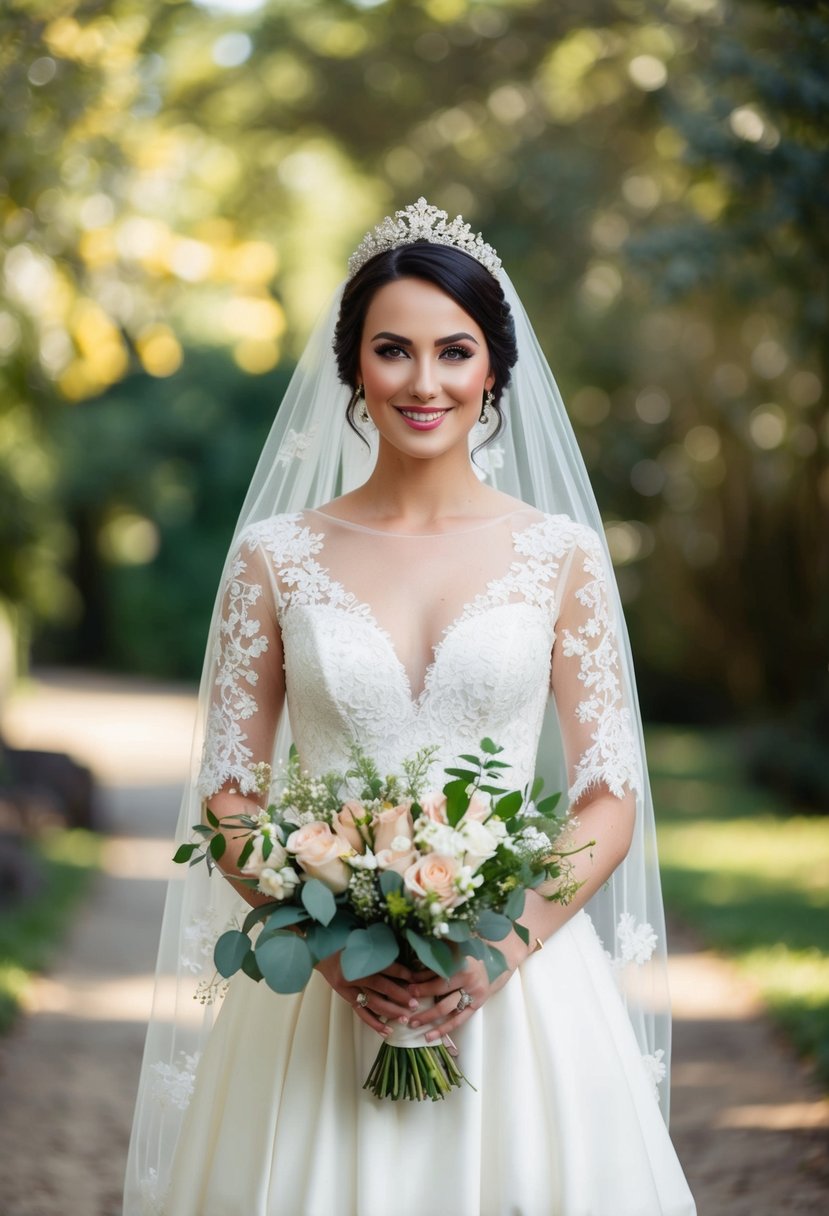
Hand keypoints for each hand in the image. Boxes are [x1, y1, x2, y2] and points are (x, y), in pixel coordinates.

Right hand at [315, 952, 431, 1036]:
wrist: (320, 951)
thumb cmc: (345, 943)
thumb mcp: (360, 941)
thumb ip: (378, 950)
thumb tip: (402, 959)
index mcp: (358, 957)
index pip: (383, 965)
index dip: (400, 972)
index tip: (415, 978)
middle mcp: (353, 974)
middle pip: (379, 986)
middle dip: (399, 995)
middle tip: (415, 1003)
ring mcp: (347, 987)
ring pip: (371, 1002)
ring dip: (390, 1012)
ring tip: (405, 1018)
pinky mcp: (345, 997)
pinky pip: (361, 1013)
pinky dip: (374, 1023)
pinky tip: (386, 1031)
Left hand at [404, 931, 532, 1041]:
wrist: (501, 957)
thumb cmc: (473, 948)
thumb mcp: (456, 946)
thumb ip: (437, 954)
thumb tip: (413, 963)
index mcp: (462, 962)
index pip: (436, 976)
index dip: (419, 982)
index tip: (405, 986)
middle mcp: (469, 979)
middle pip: (439, 992)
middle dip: (420, 1000)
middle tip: (404, 1006)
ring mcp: (474, 994)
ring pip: (446, 1009)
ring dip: (427, 1017)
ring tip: (411, 1023)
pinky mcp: (477, 1005)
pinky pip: (458, 1020)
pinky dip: (443, 1029)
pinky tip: (429, 1036)